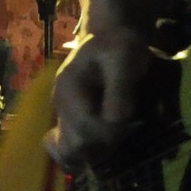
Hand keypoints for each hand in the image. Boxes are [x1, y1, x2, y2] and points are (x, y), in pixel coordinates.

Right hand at [47, 26, 155, 172]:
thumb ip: (119, 89)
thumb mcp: (123, 59)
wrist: (109, 37)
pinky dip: (85, 152)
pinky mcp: (70, 120)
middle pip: (72, 144)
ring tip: (117, 140)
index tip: (131, 126)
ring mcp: (63, 114)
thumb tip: (118, 120)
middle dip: (102, 145)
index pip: (83, 126)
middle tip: (126, 132)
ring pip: (68, 151)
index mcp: (69, 88)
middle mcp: (60, 105)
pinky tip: (104, 148)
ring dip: (94, 153)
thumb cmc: (118, 45)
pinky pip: (68, 147)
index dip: (109, 133)